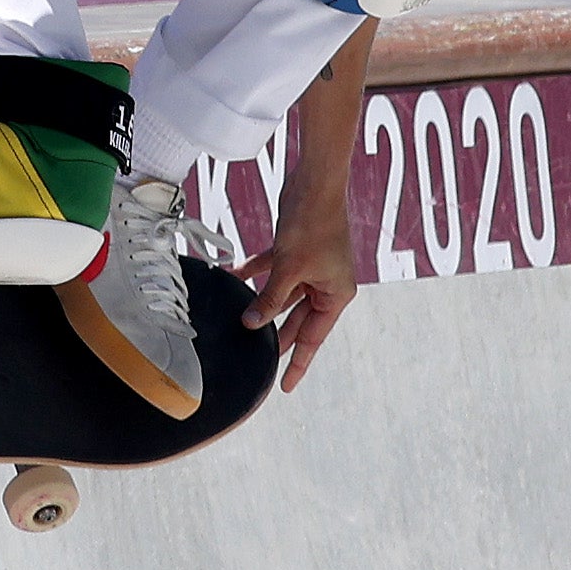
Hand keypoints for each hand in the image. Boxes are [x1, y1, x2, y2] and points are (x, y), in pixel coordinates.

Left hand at [238, 210, 359, 391]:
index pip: (312, 338)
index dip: (297, 363)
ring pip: (283, 296)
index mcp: (336, 294)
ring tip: (239, 323)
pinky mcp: (296, 251)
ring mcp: (312, 267)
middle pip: (296, 320)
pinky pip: (274, 271)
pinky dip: (256, 274)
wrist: (315, 182)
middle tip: (253, 358)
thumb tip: (251, 325)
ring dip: (261, 303)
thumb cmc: (313, 224)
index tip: (284, 387)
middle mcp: (327, 284)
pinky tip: (234, 278)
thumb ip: (270, 299)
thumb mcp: (289, 268)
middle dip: (274, 335)